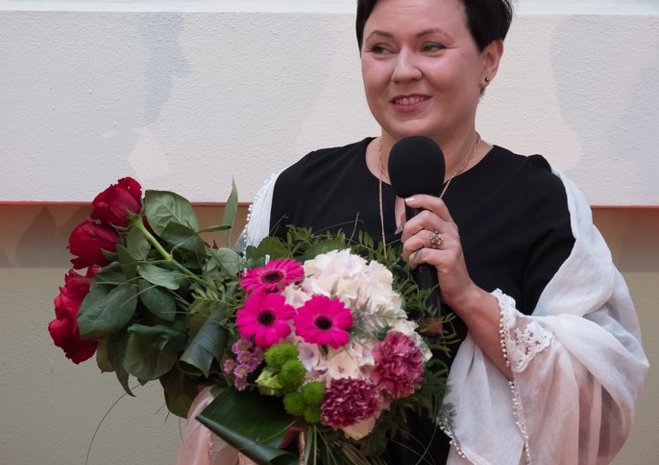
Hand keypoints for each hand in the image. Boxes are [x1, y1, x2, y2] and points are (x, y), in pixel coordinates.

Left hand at [400, 194, 479, 310]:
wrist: (459, 290)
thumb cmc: (441, 267)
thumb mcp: (433, 245)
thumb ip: (422, 231)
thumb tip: (402, 218)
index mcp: (448, 225)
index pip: (437, 204)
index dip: (422, 199)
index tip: (408, 201)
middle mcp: (452, 232)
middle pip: (425, 217)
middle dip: (408, 229)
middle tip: (405, 242)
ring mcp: (452, 245)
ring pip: (422, 236)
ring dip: (408, 247)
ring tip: (408, 256)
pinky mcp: (448, 259)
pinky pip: (424, 253)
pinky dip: (414, 259)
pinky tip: (414, 265)